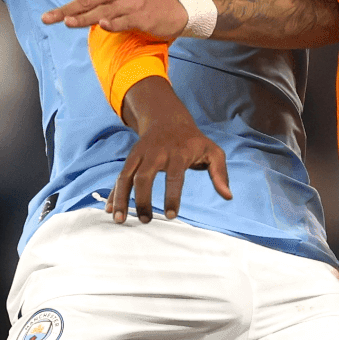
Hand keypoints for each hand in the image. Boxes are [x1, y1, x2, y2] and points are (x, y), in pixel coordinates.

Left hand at [40, 0, 187, 38]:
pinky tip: (102, 26)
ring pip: (103, 11)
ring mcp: (131, 3)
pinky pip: (124, 21)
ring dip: (84, 17)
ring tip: (67, 22)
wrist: (172, 9)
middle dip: (65, 8)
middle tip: (46, 17)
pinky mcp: (141, 17)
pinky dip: (113, 23)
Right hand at [112, 77, 233, 222]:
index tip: (171, 216)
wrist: (168, 119)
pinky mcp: (131, 159)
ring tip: (120, 220)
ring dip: (121, 198)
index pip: (174, 176)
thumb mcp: (212, 151)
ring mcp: (140, 155)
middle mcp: (155, 153)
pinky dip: (114, 193)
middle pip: (144, 176)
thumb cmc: (194, 141)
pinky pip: (120, 177)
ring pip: (126, 176)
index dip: (172, 196)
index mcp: (177, 153)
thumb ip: (220, 173)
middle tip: (146, 220)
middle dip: (142, 199)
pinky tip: (110, 210)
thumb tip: (228, 196)